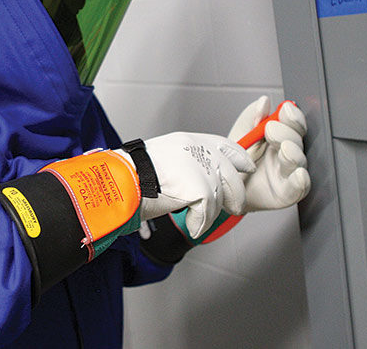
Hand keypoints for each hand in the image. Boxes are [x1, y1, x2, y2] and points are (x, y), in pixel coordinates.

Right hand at [119, 132, 254, 237]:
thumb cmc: (132, 174)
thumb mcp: (164, 158)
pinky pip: (206, 215)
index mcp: (189, 141)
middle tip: (234, 207)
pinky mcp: (201, 189)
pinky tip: (190, 225)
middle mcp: (199, 151)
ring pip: (219, 199)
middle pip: (231, 175)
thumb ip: (186, 163)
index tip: (246, 168)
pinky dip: (198, 224)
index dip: (239, 159)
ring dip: (209, 214)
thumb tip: (199, 180)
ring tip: (195, 219)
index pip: (225, 146)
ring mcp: (201, 169)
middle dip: (235, 195)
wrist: (120, 180)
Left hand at [228, 96, 310, 211]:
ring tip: (284, 149)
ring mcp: (288, 173)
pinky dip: (301, 181)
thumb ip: (253, 114)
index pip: (294, 123)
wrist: (224, 184)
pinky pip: (299, 188)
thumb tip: (264, 102)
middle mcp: (288, 153)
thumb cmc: (236, 156)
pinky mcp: (286, 193)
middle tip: (270, 129)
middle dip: (287, 132)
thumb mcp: (242, 130)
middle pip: (298, 140)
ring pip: (299, 162)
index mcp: (281, 135)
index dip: (293, 116)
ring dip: (293, 154)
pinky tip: (298, 173)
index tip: (285, 110)